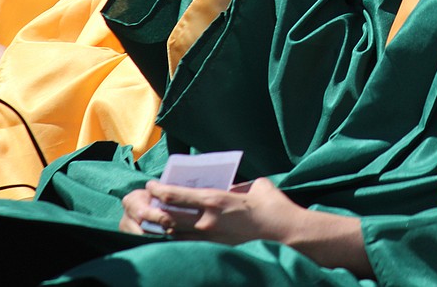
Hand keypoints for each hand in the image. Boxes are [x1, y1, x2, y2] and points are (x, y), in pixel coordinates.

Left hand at [120, 178, 300, 244]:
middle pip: (169, 217)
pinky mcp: (218, 251)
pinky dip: (179, 240)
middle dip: (154, 209)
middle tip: (147, 203)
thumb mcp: (255, 186)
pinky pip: (191, 246)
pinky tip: (175, 236)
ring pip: (176, 235)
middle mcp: (207, 222)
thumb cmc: (275, 207)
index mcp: (215, 200)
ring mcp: (211, 240)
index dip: (159, 190)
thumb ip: (236, 186)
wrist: (289, 235)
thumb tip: (229, 187)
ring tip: (156, 220)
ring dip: (164, 227)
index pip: (175, 196)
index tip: (151, 186)